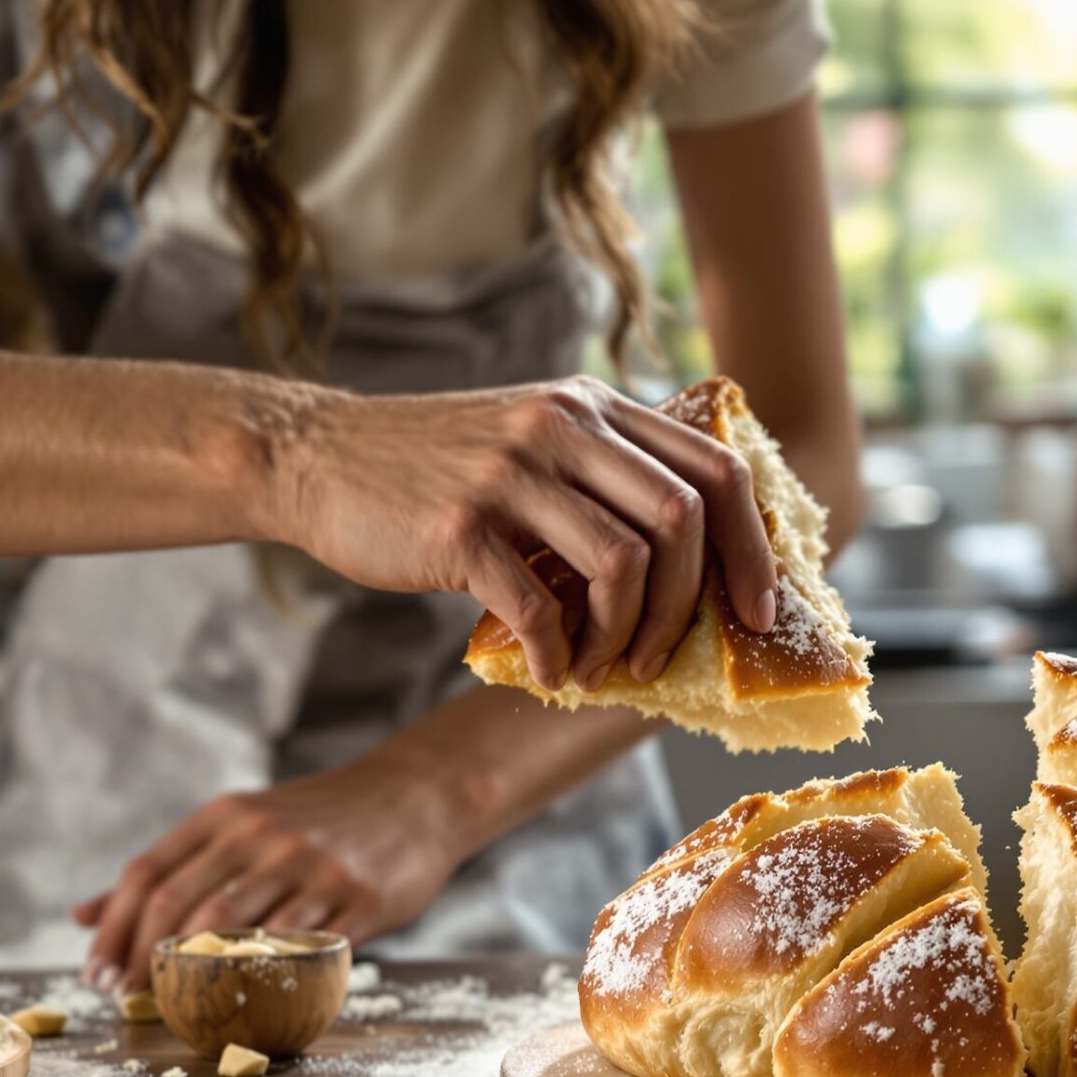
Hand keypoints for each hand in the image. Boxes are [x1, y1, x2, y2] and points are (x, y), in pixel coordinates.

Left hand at [73, 758, 465, 992]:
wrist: (417, 797)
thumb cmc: (318, 818)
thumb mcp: (240, 823)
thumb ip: (170, 867)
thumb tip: (82, 914)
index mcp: (227, 815)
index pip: (148, 874)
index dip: (112, 929)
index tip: (95, 972)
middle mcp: (263, 836)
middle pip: (181, 906)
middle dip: (140, 959)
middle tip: (122, 997)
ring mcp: (312, 868)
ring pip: (233, 929)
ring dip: (194, 977)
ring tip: (174, 1006)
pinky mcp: (357, 900)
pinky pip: (300, 950)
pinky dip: (266, 978)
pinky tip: (248, 999)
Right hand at [258, 377, 779, 691]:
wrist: (319, 459)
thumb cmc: (439, 470)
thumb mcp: (535, 441)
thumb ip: (607, 477)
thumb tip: (697, 570)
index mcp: (594, 407)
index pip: (716, 470)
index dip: (753, 549)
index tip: (758, 611)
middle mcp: (562, 426)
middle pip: (683, 520)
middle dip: (694, 605)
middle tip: (671, 655)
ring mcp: (511, 474)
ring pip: (623, 566)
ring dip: (627, 636)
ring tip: (607, 667)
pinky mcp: (460, 527)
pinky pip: (541, 607)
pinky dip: (559, 654)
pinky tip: (551, 669)